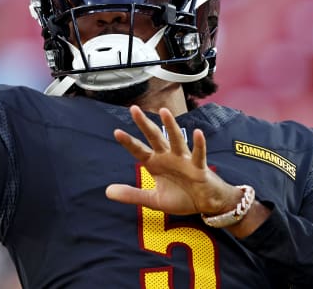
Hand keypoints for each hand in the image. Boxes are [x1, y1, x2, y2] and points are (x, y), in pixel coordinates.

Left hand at [106, 105, 241, 215]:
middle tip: (133, 109)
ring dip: (170, 126)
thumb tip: (107, 191)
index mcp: (155, 163)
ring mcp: (183, 160)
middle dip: (144, 124)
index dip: (129, 142)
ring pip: (176, 140)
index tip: (116, 132)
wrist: (205, 204)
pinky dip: (199, 144)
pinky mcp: (199, 167)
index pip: (139, 150)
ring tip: (164, 112)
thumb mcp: (153, 200)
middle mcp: (168, 157)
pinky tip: (198, 133)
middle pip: (154, 137)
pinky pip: (198, 154)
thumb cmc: (181, 197)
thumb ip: (132, 195)